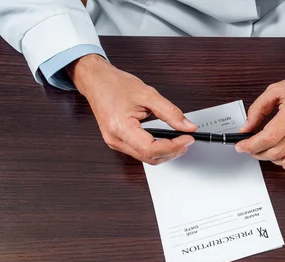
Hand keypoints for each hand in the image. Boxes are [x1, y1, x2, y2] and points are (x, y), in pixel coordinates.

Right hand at [66, 54, 196, 164]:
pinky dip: (156, 149)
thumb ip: (170, 112)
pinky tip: (165, 140)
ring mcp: (116, 143)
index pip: (152, 149)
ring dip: (166, 152)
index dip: (174, 146)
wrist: (96, 81)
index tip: (188, 138)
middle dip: (173, 151)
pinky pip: (141, 152)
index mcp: (121, 128)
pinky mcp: (118, 142)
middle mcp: (116, 140)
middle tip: (187, 139)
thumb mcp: (148, 94)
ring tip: (179, 139)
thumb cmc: (114, 85)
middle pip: (150, 157)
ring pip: (147, 158)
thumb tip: (188, 127)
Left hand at [236, 70, 284, 171]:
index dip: (251, 145)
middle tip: (252, 149)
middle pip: (277, 151)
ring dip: (272, 160)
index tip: (241, 146)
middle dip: (258, 153)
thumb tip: (246, 129)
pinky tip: (283, 158)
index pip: (269, 136)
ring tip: (267, 151)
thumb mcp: (276, 90)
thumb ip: (257, 109)